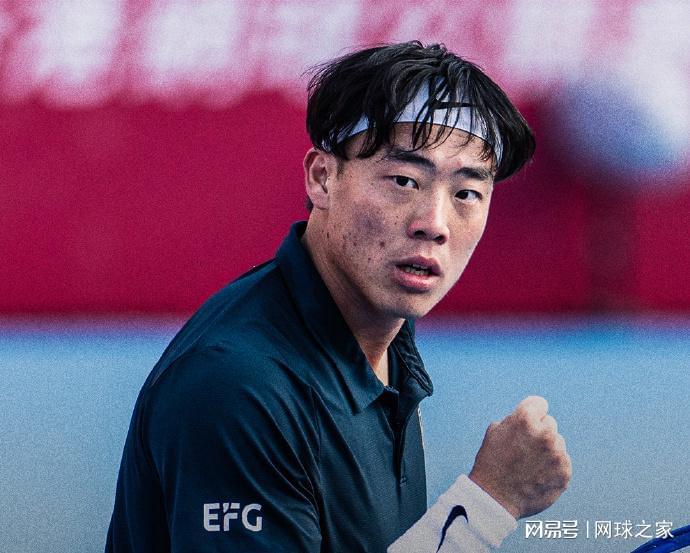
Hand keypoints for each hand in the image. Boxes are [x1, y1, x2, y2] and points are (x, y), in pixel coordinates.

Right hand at [468, 396, 570, 518]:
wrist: (495, 498)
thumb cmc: (492, 461)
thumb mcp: (495, 431)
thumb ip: (516, 419)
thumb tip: (534, 417)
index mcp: (525, 418)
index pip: (539, 404)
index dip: (530, 413)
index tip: (525, 424)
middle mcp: (545, 433)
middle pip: (550, 423)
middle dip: (539, 432)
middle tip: (524, 447)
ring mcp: (557, 454)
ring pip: (558, 443)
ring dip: (547, 449)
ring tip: (530, 464)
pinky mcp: (565, 472)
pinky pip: (563, 461)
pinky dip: (553, 467)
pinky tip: (537, 474)